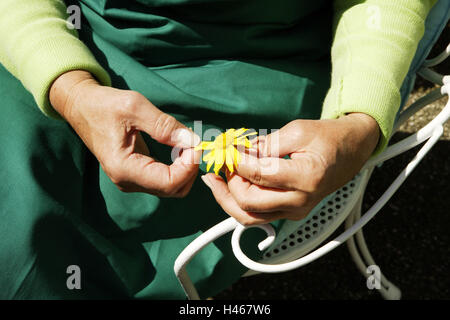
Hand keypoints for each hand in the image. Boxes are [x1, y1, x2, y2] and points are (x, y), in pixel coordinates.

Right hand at [50, 70, 200, 196]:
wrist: (81, 106)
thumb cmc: (103, 104)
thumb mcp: (134, 107)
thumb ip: (163, 125)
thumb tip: (192, 140)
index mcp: (124, 168)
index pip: (169, 183)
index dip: (189, 167)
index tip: (195, 144)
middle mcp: (127, 181)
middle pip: (173, 190)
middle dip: (190, 169)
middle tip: (194, 143)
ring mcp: (131, 180)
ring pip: (171, 188)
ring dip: (186, 169)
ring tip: (186, 143)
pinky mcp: (136, 174)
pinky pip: (165, 179)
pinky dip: (178, 167)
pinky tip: (179, 148)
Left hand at [201, 113, 379, 224]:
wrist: (351, 150)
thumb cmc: (327, 137)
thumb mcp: (296, 130)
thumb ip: (265, 144)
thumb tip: (237, 152)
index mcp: (306, 177)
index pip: (258, 175)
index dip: (236, 162)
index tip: (225, 149)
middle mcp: (301, 200)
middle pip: (249, 202)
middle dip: (229, 182)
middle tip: (221, 163)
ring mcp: (296, 211)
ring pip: (249, 217)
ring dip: (228, 199)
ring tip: (215, 179)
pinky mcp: (291, 213)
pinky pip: (258, 216)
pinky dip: (240, 203)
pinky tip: (230, 186)